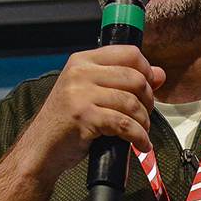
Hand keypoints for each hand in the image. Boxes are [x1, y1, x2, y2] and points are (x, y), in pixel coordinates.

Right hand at [20, 46, 165, 179]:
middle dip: (148, 100)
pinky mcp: (84, 116)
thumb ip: (123, 80)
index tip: (149, 86)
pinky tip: (140, 143)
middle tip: (145, 114)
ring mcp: (81, 93)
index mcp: (83, 60)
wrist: (41, 148)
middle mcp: (81, 72)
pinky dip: (138, 136)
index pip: (129, 53)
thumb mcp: (92, 93)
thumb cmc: (66, 121)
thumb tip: (159, 74)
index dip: (146, 70)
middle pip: (135, 78)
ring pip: (131, 102)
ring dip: (143, 121)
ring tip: (141, 131)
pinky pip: (124, 124)